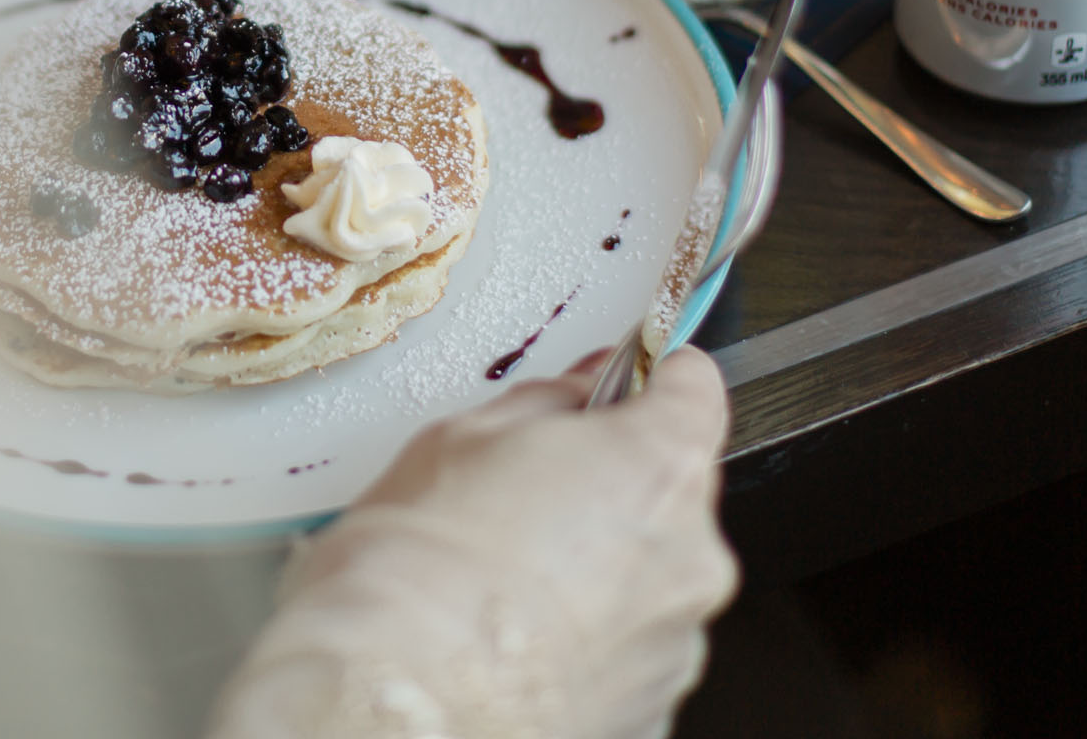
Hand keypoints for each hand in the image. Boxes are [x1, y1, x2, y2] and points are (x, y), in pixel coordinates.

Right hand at [208, 347, 737, 738]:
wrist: (392, 696)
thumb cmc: (418, 571)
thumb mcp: (464, 437)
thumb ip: (547, 404)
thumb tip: (577, 392)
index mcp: (658, 469)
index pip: (694, 391)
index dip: (652, 380)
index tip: (623, 384)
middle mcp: (691, 559)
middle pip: (673, 491)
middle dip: (613, 484)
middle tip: (529, 491)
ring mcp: (675, 645)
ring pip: (651, 576)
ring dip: (602, 567)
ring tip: (510, 577)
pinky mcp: (651, 711)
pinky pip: (629, 647)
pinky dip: (589, 636)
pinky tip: (519, 633)